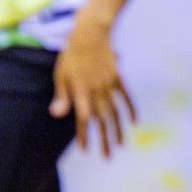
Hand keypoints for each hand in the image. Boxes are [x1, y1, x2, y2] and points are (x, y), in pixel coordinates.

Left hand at [50, 17, 134, 157]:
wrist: (91, 33)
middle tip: (108, 157)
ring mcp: (109, 85)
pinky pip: (126, 96)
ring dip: (118, 130)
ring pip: (115, 112)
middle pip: (102, 120)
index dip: (83, 135)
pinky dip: (131, 109)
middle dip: (105, 140)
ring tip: (121, 145)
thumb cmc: (71, 55)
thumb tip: (57, 114)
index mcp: (81, 92)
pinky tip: (134, 122)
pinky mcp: (117, 78)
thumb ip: (62, 96)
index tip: (85, 151)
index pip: (82, 119)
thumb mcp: (61, 75)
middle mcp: (97, 92)